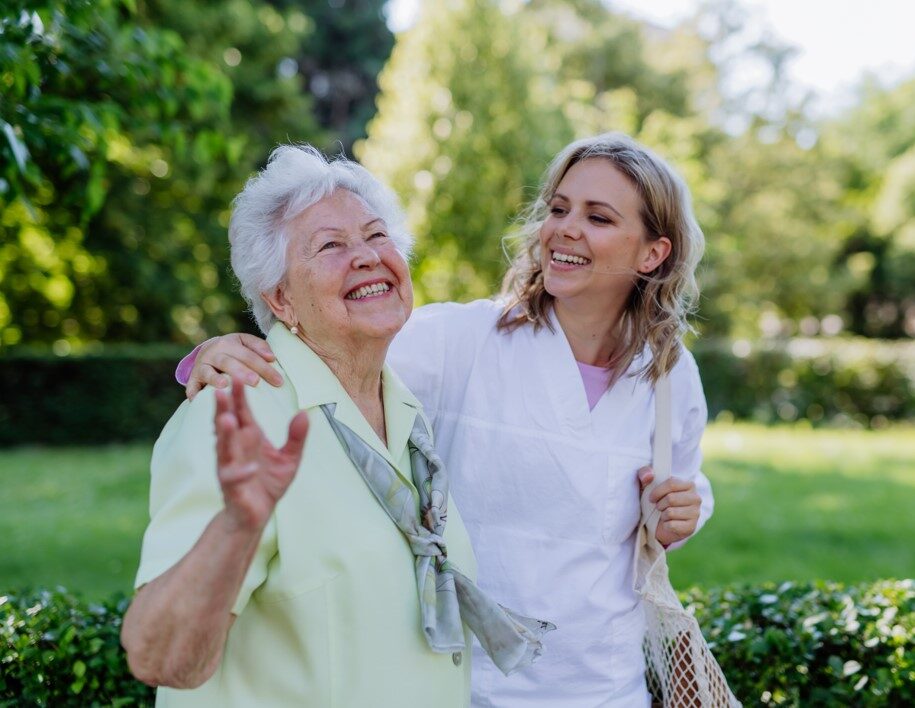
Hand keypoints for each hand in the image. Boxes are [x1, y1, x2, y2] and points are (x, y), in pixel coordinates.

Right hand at [187, 334, 282, 399]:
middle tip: (256, 382)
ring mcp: (201, 366)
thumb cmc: (234, 350)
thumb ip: (259, 347)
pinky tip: (198, 401)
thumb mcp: (245, 342)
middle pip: (229, 363)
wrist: (207, 351)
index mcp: (229, 343)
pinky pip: (191, 386)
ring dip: (215, 379)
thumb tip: (271, 357)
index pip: (249, 356)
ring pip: (208, 372)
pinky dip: (194, 393)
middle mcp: (213, 353)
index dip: (264, 368)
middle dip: (242, 372)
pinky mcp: (193, 379)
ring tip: (225, 385)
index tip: (279, 381)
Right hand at [215, 376, 308, 531]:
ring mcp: (231, 467)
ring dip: (224, 435)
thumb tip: (304, 414)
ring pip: (224, 448)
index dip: (239, 397)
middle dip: (223, 409)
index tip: (238, 377)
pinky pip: (234, 478)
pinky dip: (241, 472)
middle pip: (227, 425)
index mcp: (249, 438)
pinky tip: (251, 468)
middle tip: (220, 390)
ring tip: (226, 419)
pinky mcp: (232, 487)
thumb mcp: (289, 459)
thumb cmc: (268, 483)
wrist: (256, 515)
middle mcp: (236, 449)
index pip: (242, 413)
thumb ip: (296, 438)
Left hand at [637, 466, 700, 546]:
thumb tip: (648, 475)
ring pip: (671, 512)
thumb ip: (645, 473)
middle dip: (660, 504)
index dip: (657, 491)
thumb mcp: (647, 485)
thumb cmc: (656, 500)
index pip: (672, 483)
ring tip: (664, 515)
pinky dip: (665, 525)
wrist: (659, 524)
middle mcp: (696, 498)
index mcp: (689, 485)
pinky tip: (668, 523)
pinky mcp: (691, 527)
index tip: (651, 498)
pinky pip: (672, 525)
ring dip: (662, 515)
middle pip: (671, 498)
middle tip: (659, 507)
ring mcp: (695, 513)